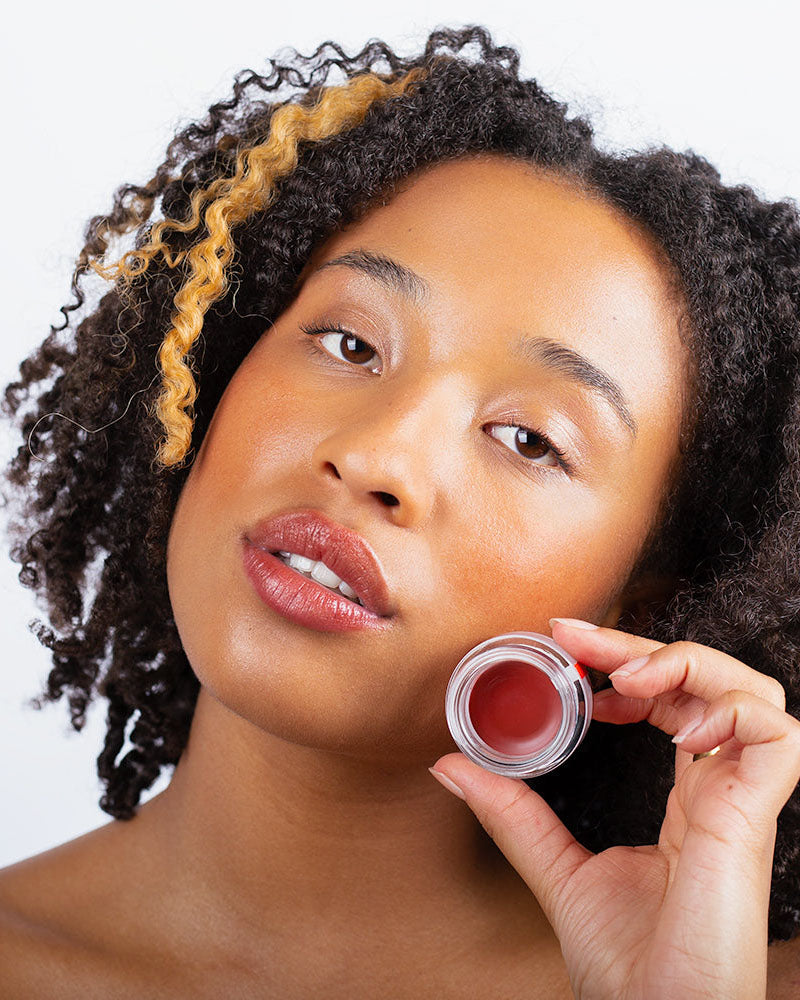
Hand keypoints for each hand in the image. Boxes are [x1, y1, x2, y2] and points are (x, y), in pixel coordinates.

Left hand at [429, 619, 799, 999]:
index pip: (675, 702)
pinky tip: (679, 727)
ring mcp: (741, 803)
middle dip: (644, 644)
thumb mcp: (555, 868)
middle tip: (577, 638)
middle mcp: (720, 792)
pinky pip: (778, 737)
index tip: (572, 652)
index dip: (631, 664)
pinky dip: (733, 711)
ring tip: (629, 678)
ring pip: (755, 695)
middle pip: (710, 682)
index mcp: (688, 800)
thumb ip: (512, 814)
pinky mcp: (751, 820)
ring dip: (690, 665)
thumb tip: (450, 766)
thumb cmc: (626, 965)